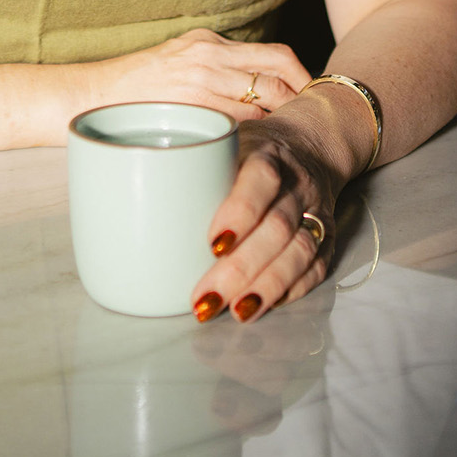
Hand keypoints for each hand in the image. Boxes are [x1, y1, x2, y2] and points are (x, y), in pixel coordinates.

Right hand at [77, 28, 311, 123]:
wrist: (93, 96)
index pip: (274, 54)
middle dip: (300, 97)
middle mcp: (209, 55)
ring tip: (289, 138)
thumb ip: (215, 67)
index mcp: (210, 42)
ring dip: (280, 119)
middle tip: (310, 119)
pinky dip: (255, 133)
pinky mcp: (191, 103)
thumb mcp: (179, 60)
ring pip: (262, 99)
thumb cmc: (136, 87)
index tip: (310, 96)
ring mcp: (201, 79)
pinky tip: (258, 147)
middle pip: (277, 72)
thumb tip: (254, 90)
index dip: (300, 76)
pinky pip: (238, 120)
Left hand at [189, 110, 340, 323]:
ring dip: (268, 285)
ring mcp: (316, 211)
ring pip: (301, 252)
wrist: (311, 145)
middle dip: (242, 268)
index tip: (213, 244)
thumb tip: (128, 202)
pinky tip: (265, 306)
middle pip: (277, 228)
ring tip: (236, 312)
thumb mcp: (225, 143)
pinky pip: (316, 268)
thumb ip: (192, 168)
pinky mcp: (328, 237)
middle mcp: (297, 184)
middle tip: (206, 298)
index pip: (260, 180)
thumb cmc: (251, 150)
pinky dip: (292, 290)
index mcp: (268, 154)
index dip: (240, 212)